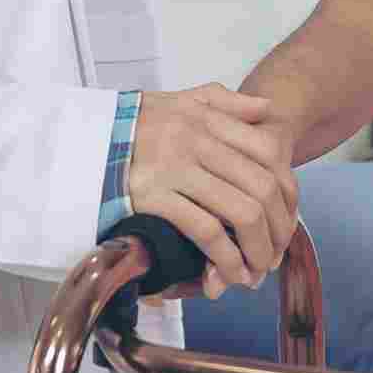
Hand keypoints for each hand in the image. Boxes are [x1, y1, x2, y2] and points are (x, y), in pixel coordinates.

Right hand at [125, 84, 298, 300]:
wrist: (83, 138)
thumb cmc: (135, 123)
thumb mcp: (182, 100)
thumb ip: (226, 102)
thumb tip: (267, 108)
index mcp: (207, 116)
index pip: (270, 151)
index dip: (288, 191)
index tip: (286, 218)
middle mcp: (197, 139)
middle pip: (262, 186)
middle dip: (278, 228)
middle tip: (275, 253)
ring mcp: (176, 167)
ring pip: (241, 211)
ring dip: (258, 249)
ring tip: (257, 270)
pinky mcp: (155, 196)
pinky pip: (206, 230)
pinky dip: (226, 257)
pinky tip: (231, 273)